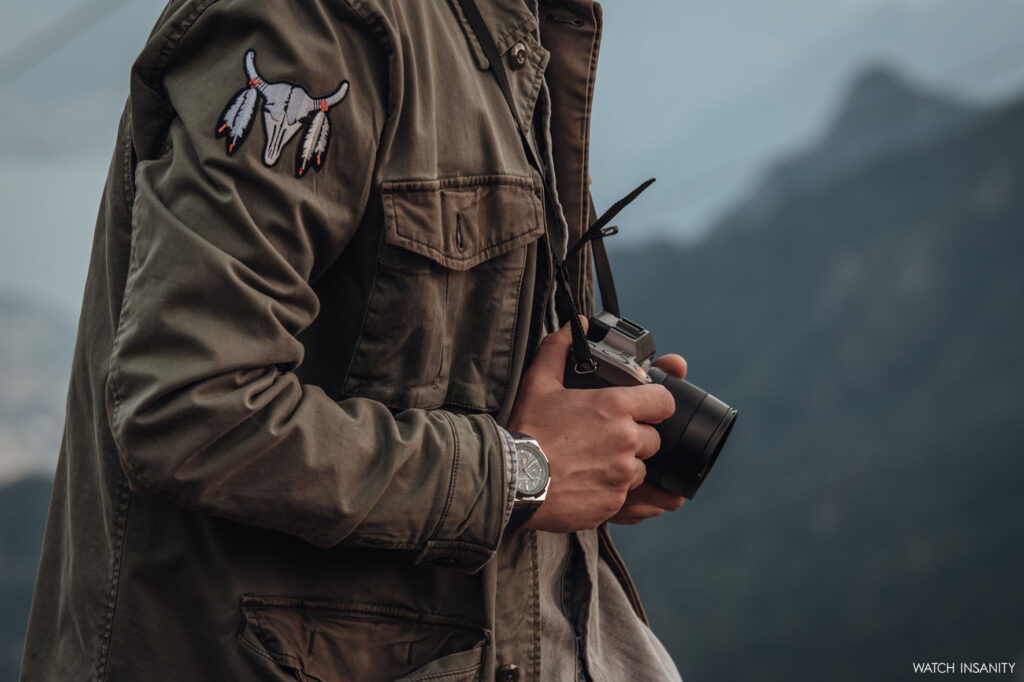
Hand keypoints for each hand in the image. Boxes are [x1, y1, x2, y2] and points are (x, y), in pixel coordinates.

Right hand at [507, 318, 674, 532]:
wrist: (510, 480)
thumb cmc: (526, 431)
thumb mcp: (539, 384)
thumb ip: (559, 349)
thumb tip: (576, 324)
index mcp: (615, 407)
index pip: (664, 401)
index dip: (655, 404)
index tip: (644, 409)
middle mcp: (626, 439)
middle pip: (653, 439)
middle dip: (635, 439)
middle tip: (603, 439)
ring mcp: (622, 474)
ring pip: (640, 469)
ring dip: (624, 467)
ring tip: (591, 463)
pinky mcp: (614, 503)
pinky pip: (624, 496)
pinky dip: (610, 491)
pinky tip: (585, 483)